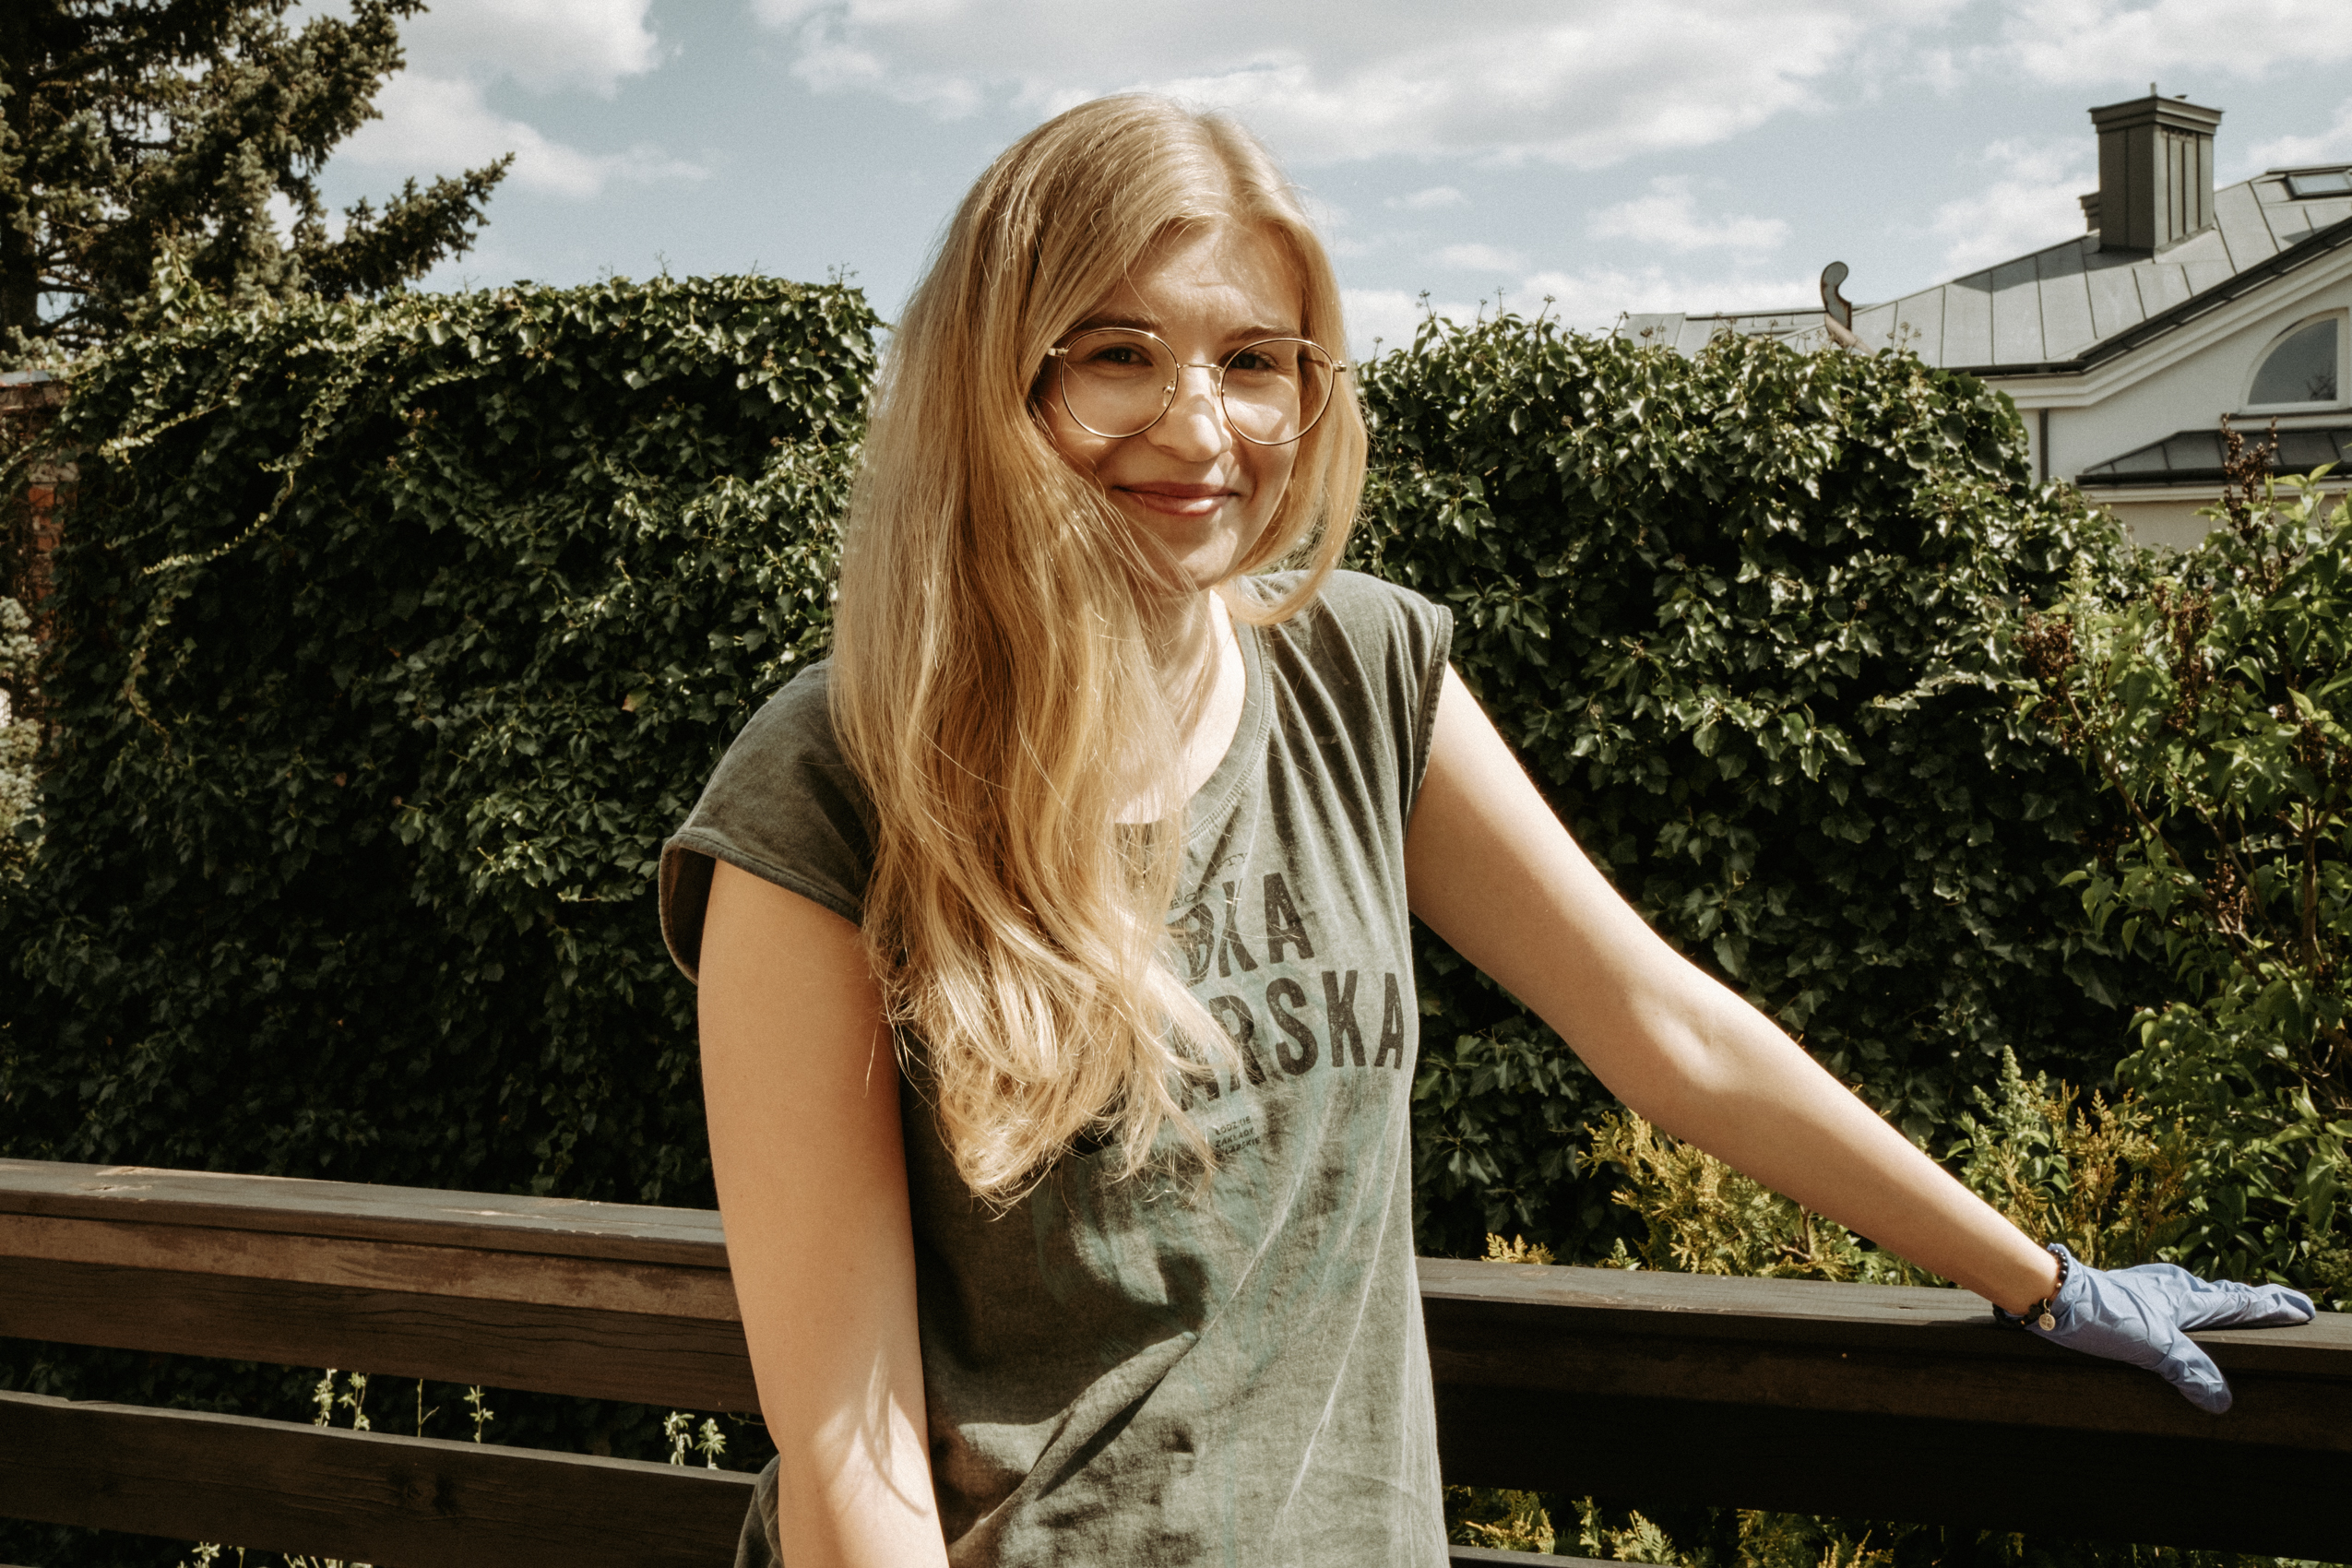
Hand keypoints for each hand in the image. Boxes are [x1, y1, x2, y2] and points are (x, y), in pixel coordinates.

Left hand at [2017, 1243, 2315, 1413]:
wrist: (2045, 1291)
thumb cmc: (2099, 1314)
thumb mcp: (2152, 1347)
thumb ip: (2189, 1371)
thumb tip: (2221, 1400)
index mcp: (2183, 1300)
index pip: (2238, 1303)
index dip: (2270, 1307)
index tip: (2302, 1308)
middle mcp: (2165, 1289)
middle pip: (2215, 1293)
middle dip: (2243, 1299)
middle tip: (2267, 1301)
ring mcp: (2140, 1289)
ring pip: (2185, 1291)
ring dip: (2208, 1296)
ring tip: (2219, 1301)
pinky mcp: (2117, 1294)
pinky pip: (2158, 1297)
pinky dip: (2173, 1301)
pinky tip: (2157, 1306)